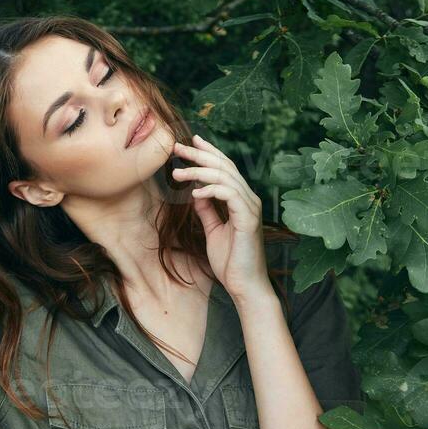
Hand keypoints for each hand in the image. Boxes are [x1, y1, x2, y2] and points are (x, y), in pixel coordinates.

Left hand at [172, 135, 271, 300]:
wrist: (244, 286)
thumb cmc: (230, 261)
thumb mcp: (213, 230)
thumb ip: (207, 211)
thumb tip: (196, 193)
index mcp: (241, 200)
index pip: (225, 168)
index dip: (209, 152)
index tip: (190, 142)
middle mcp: (248, 199)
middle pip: (224, 166)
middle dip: (200, 154)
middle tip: (177, 147)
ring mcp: (250, 208)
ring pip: (225, 177)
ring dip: (198, 172)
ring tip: (177, 173)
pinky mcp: (248, 219)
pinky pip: (229, 195)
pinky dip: (210, 191)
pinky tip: (193, 193)